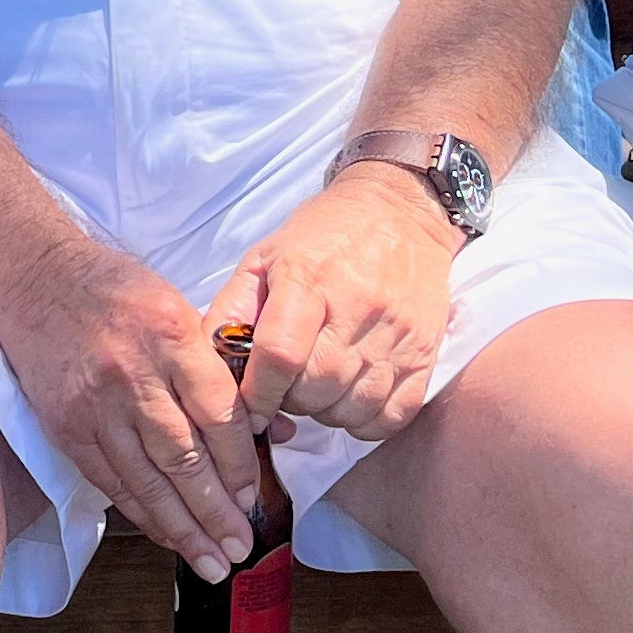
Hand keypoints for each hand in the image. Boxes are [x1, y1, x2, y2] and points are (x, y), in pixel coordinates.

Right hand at [0, 232, 256, 580]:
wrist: (35, 280)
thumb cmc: (116, 291)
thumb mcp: (180, 309)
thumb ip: (224, 369)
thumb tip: (273, 426)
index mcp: (170, 335)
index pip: (216, 414)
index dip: (239, 464)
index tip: (253, 497)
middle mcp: (133, 374)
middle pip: (182, 458)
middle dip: (215, 511)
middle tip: (240, 546)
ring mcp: (95, 406)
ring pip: (146, 480)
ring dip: (182, 528)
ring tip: (212, 561)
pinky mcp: (67, 427)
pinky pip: (111, 481)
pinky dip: (142, 514)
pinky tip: (167, 536)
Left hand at [211, 162, 464, 446]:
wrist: (400, 210)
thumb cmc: (322, 235)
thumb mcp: (265, 257)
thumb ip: (231, 309)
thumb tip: (207, 364)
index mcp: (308, 278)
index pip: (279, 355)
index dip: (257, 393)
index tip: (249, 406)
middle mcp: (358, 307)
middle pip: (315, 388)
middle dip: (290, 400)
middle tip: (286, 385)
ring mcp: (397, 333)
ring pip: (352, 408)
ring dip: (325, 411)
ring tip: (318, 387)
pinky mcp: (426, 353)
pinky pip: (391, 416)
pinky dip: (365, 421)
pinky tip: (351, 397)